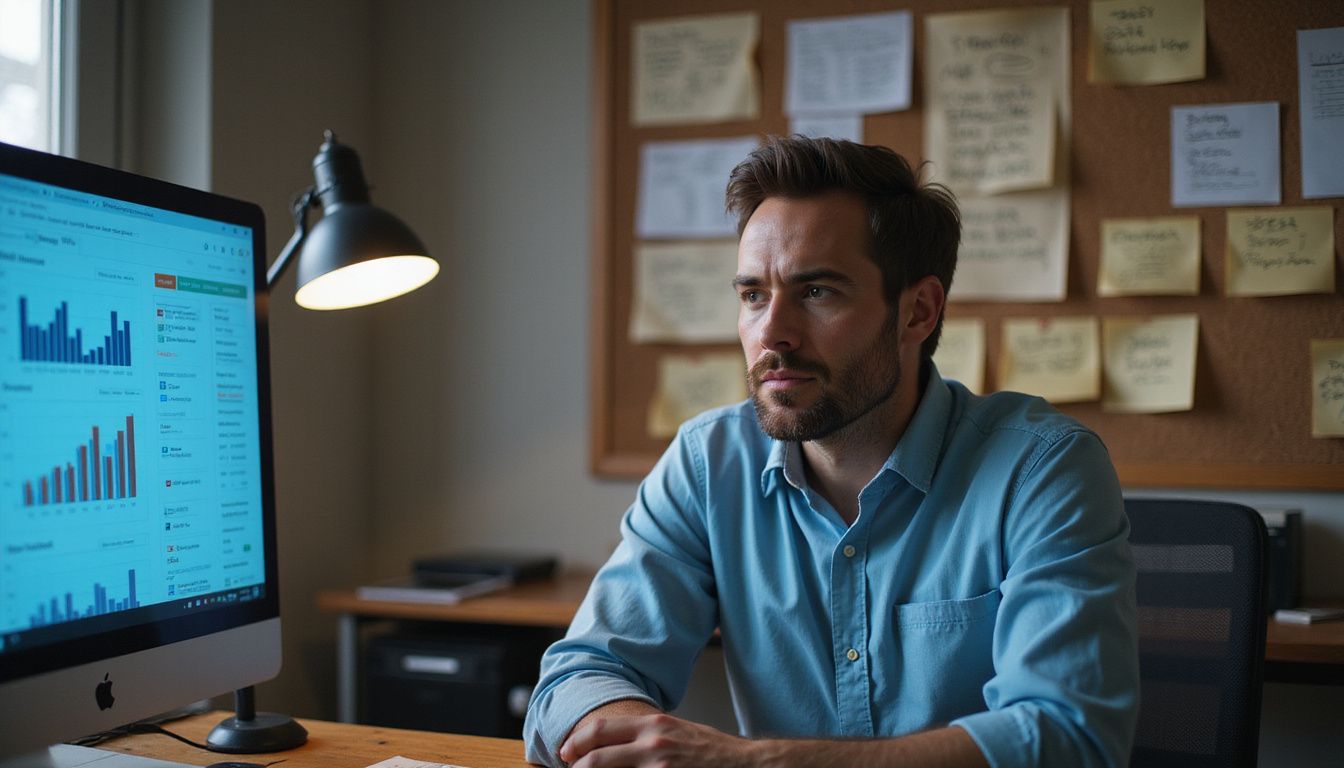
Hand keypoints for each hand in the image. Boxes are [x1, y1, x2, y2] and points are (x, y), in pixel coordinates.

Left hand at [559, 713, 755, 767]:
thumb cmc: (711, 750)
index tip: (566, 752)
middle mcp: (653, 744)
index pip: (601, 730)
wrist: (744, 765)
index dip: (576, 742)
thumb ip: (646, 734)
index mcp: (653, 725)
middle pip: (596, 757)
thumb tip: (614, 744)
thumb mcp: (676, 730)